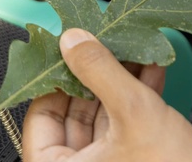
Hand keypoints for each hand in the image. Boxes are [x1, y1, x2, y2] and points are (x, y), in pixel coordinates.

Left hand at [23, 28, 191, 161]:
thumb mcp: (134, 112)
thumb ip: (101, 72)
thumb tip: (73, 42)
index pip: (41, 116)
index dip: (57, 77)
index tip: (70, 48)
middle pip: (74, 112)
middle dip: (96, 74)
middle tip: (104, 43)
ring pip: (102, 114)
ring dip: (120, 80)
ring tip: (133, 50)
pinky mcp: (132, 160)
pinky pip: (124, 123)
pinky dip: (137, 96)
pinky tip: (151, 69)